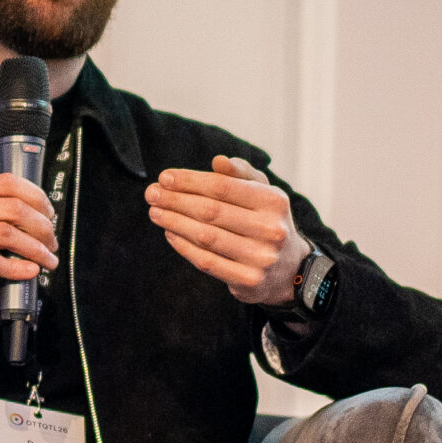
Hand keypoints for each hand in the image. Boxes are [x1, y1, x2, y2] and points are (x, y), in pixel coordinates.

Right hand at [0, 173, 56, 331]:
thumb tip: (22, 224)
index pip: (8, 183)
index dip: (37, 197)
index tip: (50, 215)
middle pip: (14, 207)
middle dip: (42, 227)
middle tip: (52, 244)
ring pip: (7, 234)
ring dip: (35, 250)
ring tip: (47, 263)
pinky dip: (16, 268)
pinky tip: (28, 273)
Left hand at [146, 155, 307, 305]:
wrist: (289, 269)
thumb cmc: (266, 222)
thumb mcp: (264, 193)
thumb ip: (242, 174)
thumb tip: (218, 161)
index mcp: (274, 201)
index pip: (223, 187)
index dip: (190, 181)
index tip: (165, 177)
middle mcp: (270, 229)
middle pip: (211, 211)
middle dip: (176, 200)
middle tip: (152, 193)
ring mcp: (260, 258)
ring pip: (206, 237)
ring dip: (174, 222)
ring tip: (155, 212)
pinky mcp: (248, 281)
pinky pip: (207, 262)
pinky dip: (184, 247)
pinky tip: (169, 234)